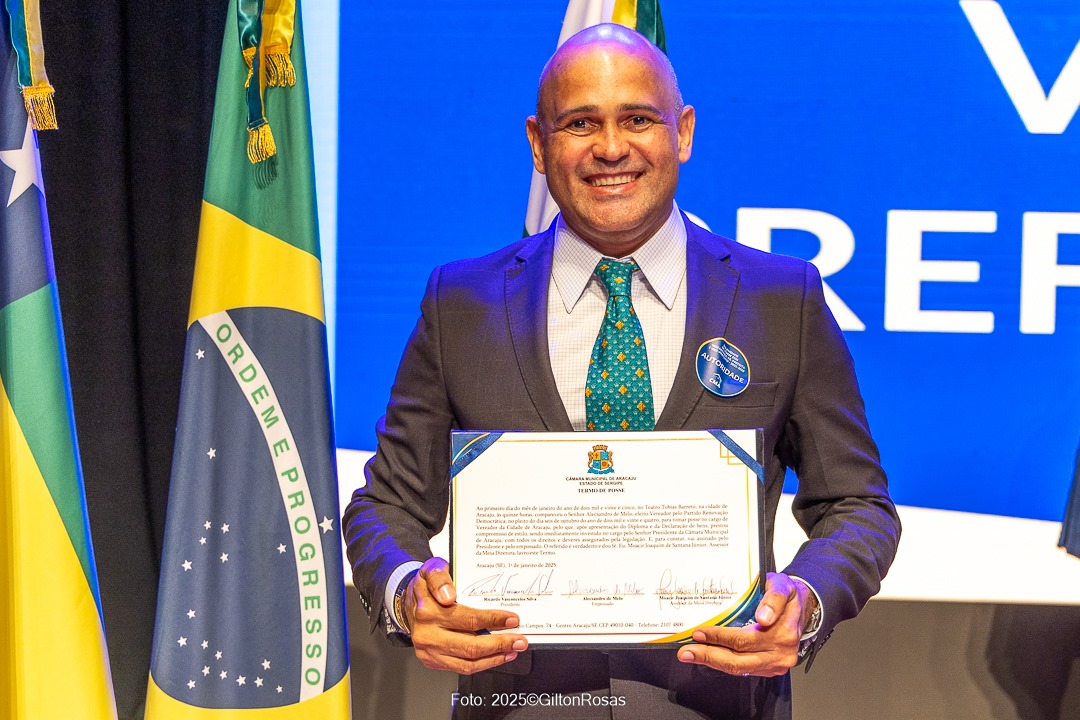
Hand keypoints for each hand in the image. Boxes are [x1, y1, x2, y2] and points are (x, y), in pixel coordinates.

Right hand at [403, 557, 528, 673]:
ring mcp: (429, 651)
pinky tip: (496, 656)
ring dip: (494, 658)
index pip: (467, 619)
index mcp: (428, 611)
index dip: (493, 620)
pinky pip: (461, 668)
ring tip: (512, 650)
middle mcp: (427, 634)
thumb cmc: (426, 587)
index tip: (512, 619)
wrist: (408, 604)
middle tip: (520, 640)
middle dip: (499, 644)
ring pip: (467, 663)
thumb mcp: (431, 569)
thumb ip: (439, 577)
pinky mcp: (433, 661)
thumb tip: (448, 595)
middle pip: (470, 646)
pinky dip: (482, 664)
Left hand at [676, 572, 816, 676]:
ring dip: (713, 662)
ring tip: (692, 655)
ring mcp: (776, 663)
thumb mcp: (782, 585)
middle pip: (739, 660)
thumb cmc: (788, 596)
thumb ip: (773, 598)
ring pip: (740, 669)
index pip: (744, 639)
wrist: (802, 607)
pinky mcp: (770, 669)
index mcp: (784, 632)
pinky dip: (724, 663)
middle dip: (709, 655)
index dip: (719, 637)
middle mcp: (781, 652)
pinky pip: (744, 670)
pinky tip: (708, 656)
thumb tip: (764, 617)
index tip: (700, 632)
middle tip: (687, 651)